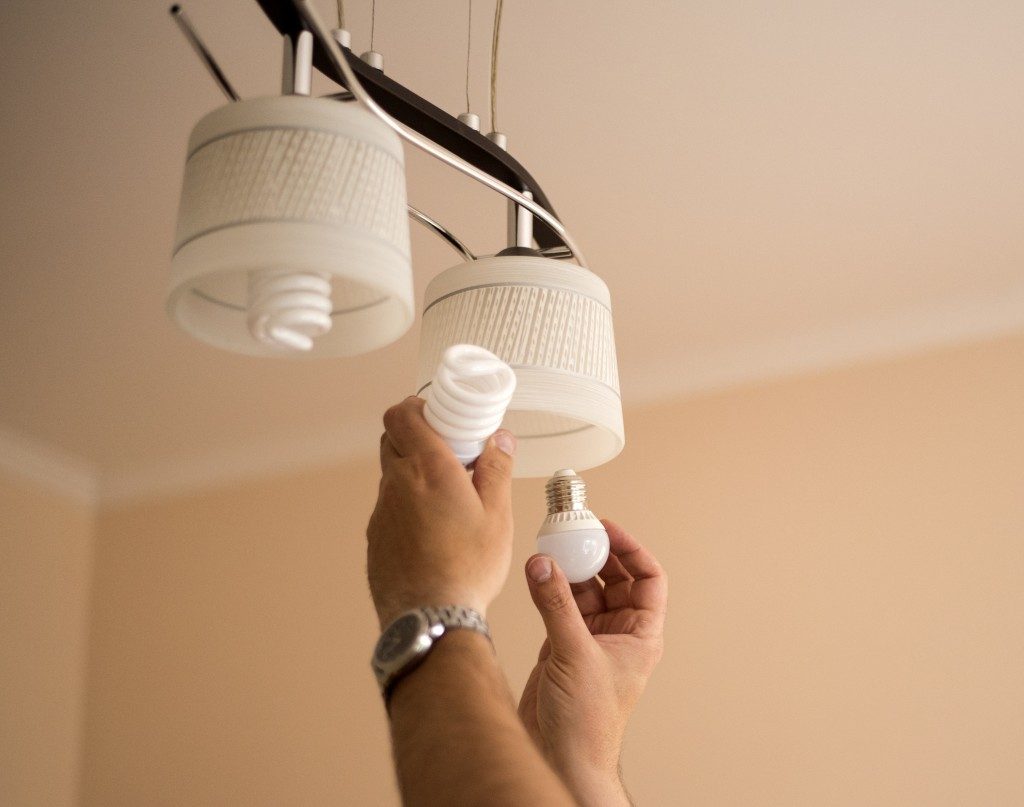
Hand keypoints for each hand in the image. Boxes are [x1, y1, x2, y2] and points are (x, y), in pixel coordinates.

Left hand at [367, 396, 516, 628]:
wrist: (430, 618)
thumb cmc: (468, 567)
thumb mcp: (497, 515)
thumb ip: (496, 469)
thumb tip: (500, 438)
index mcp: (427, 468)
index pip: (401, 414)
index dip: (418, 408)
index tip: (443, 417)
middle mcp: (397, 483)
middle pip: (392, 439)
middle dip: (417, 437)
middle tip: (450, 453)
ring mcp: (382, 511)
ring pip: (392, 475)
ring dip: (413, 474)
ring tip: (447, 496)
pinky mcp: (376, 538)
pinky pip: (389, 507)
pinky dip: (407, 505)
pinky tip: (432, 529)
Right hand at [518, 520, 666, 804]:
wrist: (563, 758)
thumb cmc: (588, 722)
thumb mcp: (576, 654)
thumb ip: (557, 605)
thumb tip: (544, 564)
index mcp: (640, 635)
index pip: (648, 579)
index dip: (631, 549)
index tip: (607, 528)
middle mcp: (618, 633)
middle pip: (615, 578)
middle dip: (597, 553)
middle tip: (576, 530)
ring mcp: (589, 638)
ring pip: (584, 589)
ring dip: (569, 569)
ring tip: (552, 547)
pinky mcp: (562, 645)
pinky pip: (558, 604)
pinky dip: (549, 587)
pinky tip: (537, 572)